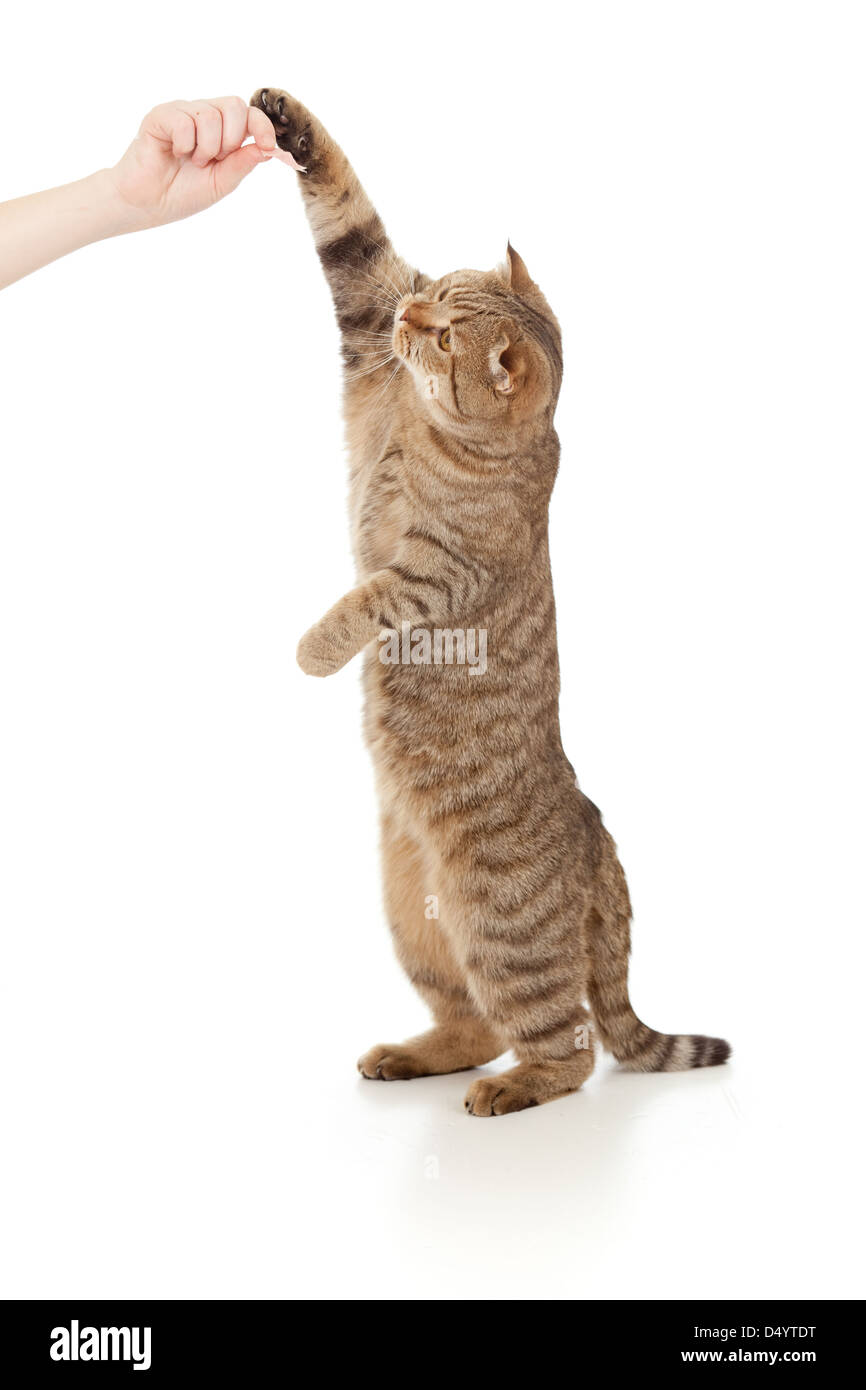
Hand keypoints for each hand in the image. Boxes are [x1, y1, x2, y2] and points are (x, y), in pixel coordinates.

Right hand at [109, 97, 277, 230]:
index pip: (249, 114)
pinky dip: (184, 144)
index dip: (262, 125)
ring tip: (192, 161)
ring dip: (206, 147)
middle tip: (213, 160)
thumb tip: (267, 148)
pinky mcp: (160, 116)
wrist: (148, 204)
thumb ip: (242, 164)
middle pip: (234, 106)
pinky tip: (174, 153)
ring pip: (210, 115)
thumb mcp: (221, 183)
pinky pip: (184, 121)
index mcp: (221, 131)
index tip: (268, 145)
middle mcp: (202, 117)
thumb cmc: (182, 193)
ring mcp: (182, 113)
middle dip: (231, 139)